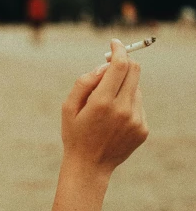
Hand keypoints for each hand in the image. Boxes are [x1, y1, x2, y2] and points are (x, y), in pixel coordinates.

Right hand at [61, 38, 148, 173]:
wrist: (89, 167)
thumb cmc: (75, 134)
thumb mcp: (68, 106)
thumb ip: (85, 81)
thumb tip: (104, 66)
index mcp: (102, 102)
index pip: (120, 65)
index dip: (119, 50)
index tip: (115, 43)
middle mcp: (123, 110)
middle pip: (134, 71)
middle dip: (124, 63)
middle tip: (111, 66)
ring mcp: (136, 120)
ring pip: (136, 88)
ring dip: (123, 87)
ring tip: (106, 106)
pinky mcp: (143, 129)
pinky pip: (138, 105)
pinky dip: (127, 104)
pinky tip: (114, 120)